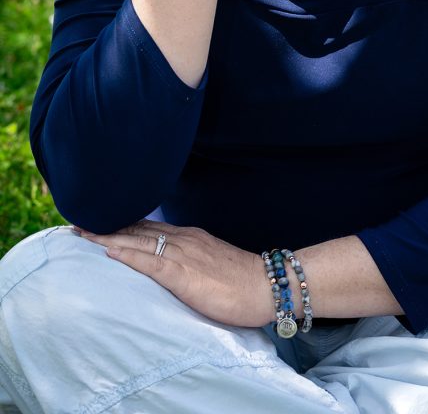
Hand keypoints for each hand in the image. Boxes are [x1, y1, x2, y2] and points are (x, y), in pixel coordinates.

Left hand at [76, 220, 273, 327]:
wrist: (266, 285)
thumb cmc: (241, 281)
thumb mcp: (210, 264)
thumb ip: (190, 261)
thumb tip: (171, 267)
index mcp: (189, 237)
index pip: (149, 228)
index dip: (122, 225)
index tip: (99, 222)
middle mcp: (183, 239)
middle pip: (138, 230)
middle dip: (108, 226)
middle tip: (80, 223)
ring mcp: (182, 254)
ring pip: (138, 241)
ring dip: (108, 237)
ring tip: (83, 233)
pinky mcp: (183, 273)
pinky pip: (149, 262)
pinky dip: (127, 255)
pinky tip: (109, 251)